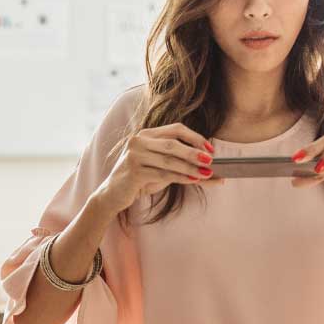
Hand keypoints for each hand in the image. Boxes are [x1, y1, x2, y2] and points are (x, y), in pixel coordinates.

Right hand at [91, 123, 219, 214]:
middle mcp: (138, 141)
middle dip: (194, 152)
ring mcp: (134, 155)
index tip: (210, 149)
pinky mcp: (133, 172)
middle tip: (211, 161)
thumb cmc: (140, 179)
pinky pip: (162, 174)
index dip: (195, 137)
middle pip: (172, 143)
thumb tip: (211, 169)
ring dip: (190, 167)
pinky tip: (193, 180)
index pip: (175, 129)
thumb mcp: (161, 168)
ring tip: (206, 173)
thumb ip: (182, 165)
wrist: (113, 194)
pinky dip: (180, 177)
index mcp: (146, 134)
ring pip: (169, 160)